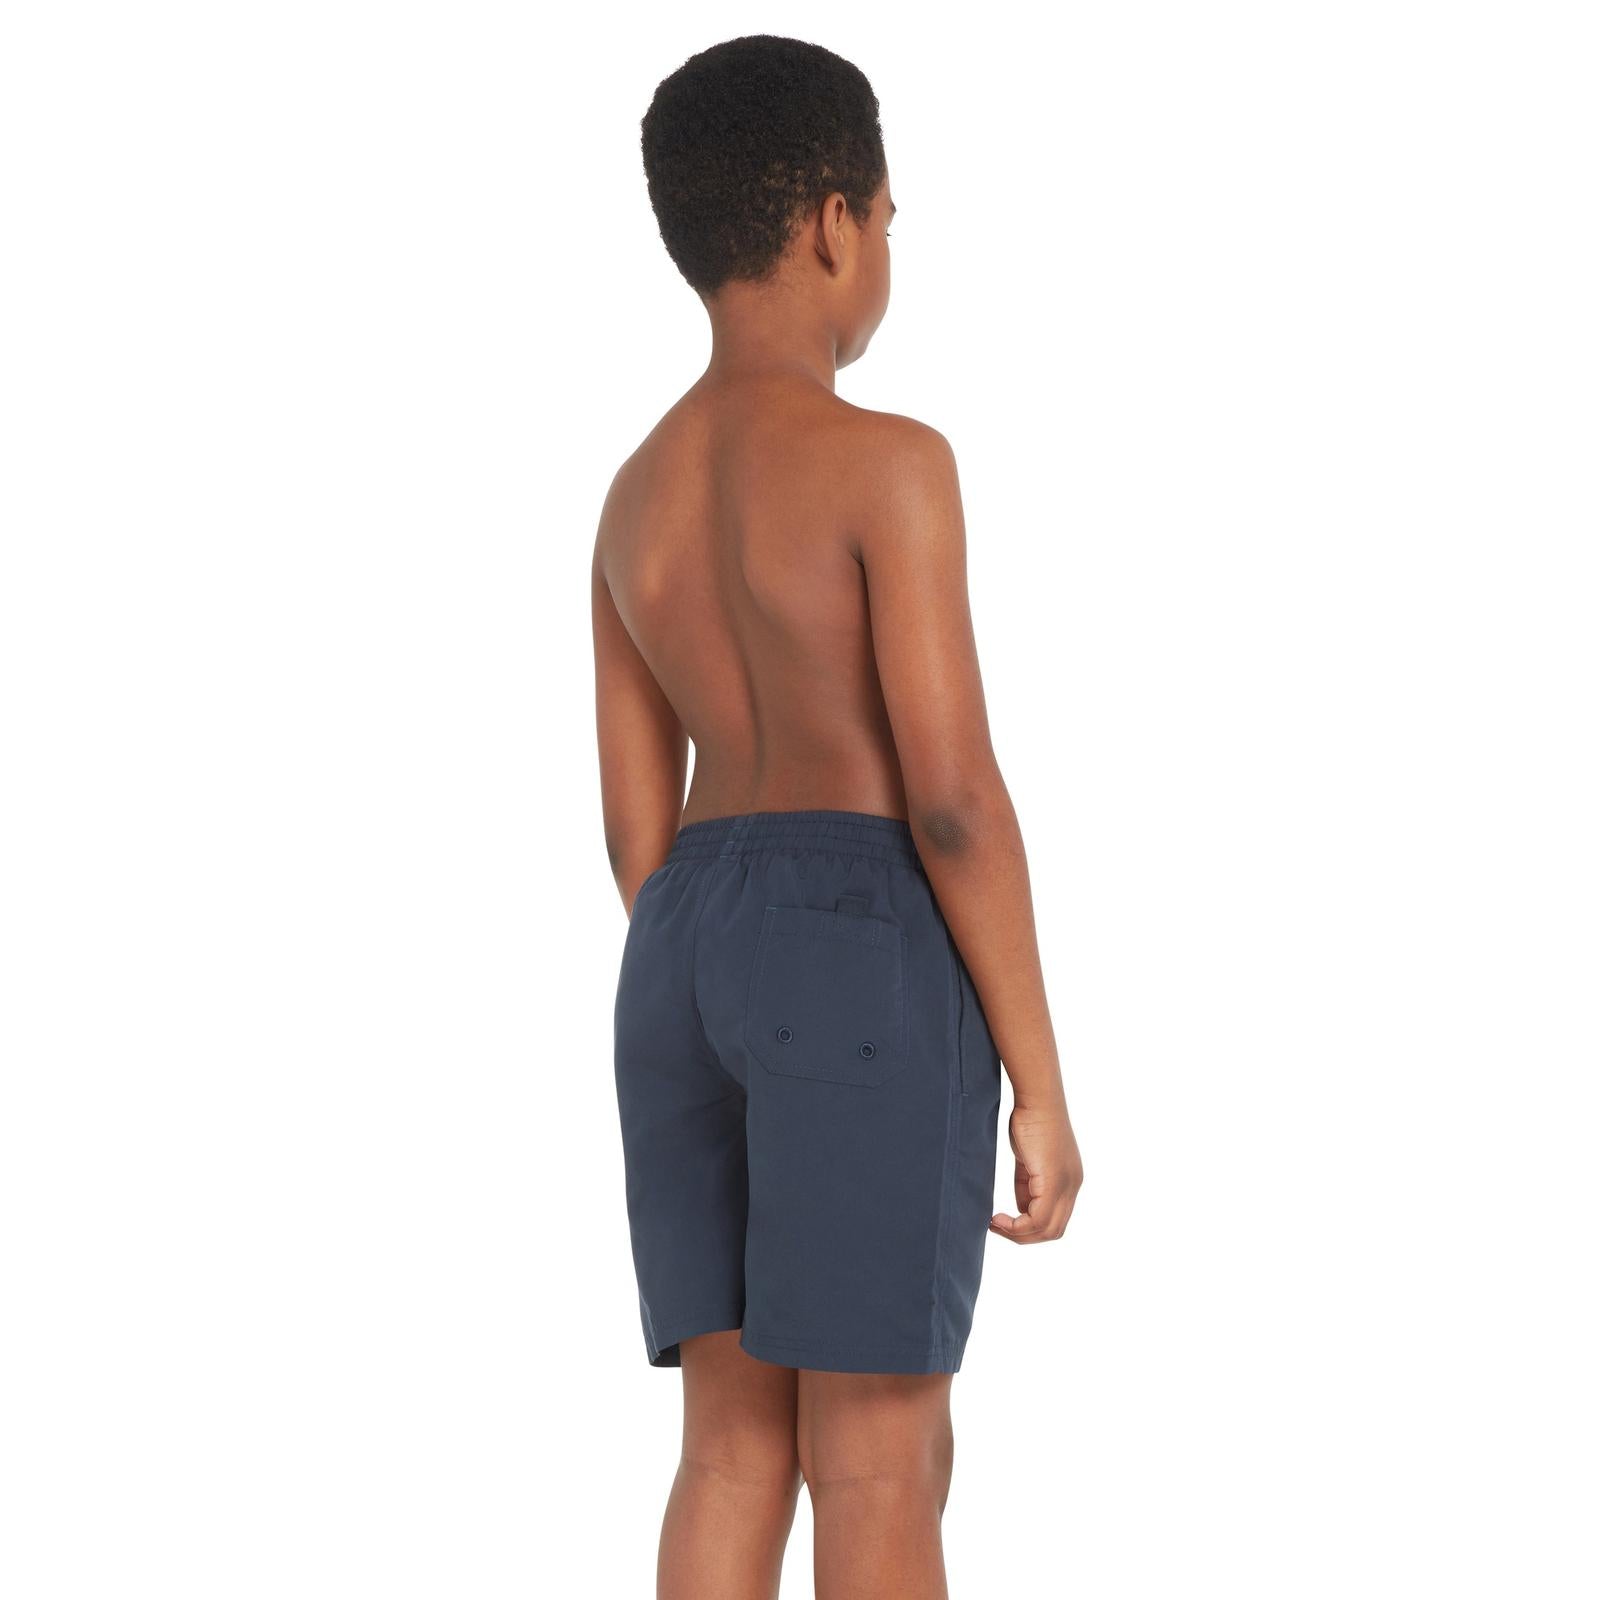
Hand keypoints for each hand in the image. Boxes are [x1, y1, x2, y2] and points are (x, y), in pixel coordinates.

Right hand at [991, 1101, 1082, 1243]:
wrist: (1037, 1099)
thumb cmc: (1030, 1120)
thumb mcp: (1029, 1159)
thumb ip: (1028, 1185)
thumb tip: (1021, 1208)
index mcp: (1069, 1181)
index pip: (1055, 1220)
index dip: (1030, 1228)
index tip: (1005, 1221)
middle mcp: (1073, 1186)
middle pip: (1053, 1231)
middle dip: (1023, 1236)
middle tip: (997, 1227)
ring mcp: (1066, 1185)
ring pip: (1047, 1230)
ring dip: (1018, 1234)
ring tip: (995, 1224)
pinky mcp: (1054, 1181)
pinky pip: (1038, 1219)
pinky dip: (1016, 1225)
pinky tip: (998, 1217)